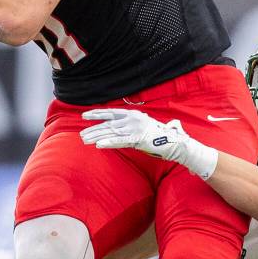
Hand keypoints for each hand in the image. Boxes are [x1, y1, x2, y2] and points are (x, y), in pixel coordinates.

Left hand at [80, 108, 217, 179]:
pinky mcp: (138, 139)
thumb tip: (121, 130)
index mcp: (134, 114)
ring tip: (84, 140)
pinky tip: (98, 145)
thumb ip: (132, 127)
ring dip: (96, 136)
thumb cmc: (161, 136)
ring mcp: (135, 128)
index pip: (111, 113)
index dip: (96, 114)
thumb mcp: (145, 127)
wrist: (176, 142)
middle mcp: (133, 119)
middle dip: (93, 129)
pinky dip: (108, 143)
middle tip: (81, 134)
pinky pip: (120, 141)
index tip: (84, 116)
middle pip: (108, 124)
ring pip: (111, 132)